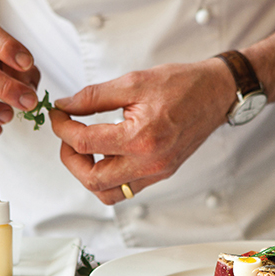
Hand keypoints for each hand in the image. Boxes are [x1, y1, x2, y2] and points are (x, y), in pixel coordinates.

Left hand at [49, 58, 234, 203]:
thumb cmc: (182, 85)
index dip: (63, 128)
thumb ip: (94, 97)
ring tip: (85, 149)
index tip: (59, 115)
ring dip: (88, 174)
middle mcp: (149, 162)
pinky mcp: (160, 174)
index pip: (86, 143)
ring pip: (107, 193)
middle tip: (67, 136)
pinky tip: (105, 155)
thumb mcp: (133, 82)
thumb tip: (66, 106)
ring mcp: (155, 172)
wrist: (215, 95)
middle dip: (70, 157)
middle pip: (92, 179)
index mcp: (141, 137)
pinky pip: (125, 189)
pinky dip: (108, 178)